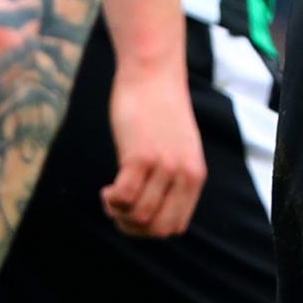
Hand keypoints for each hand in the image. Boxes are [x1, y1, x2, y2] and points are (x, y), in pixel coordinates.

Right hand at [102, 56, 206, 238]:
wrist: (152, 72)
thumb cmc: (158, 109)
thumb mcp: (177, 149)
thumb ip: (172, 178)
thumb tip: (148, 212)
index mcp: (195, 176)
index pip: (175, 226)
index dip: (148, 229)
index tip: (132, 213)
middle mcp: (184, 174)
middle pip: (156, 229)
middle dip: (131, 228)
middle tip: (116, 209)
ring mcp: (164, 166)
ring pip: (139, 217)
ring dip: (117, 214)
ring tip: (110, 195)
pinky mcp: (141, 155)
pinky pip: (123, 198)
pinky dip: (111, 200)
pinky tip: (107, 187)